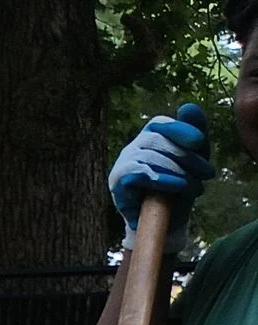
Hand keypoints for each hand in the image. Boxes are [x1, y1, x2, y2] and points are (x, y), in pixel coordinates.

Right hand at [109, 103, 211, 253]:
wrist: (167, 219)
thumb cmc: (180, 184)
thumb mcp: (194, 157)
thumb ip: (194, 131)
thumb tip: (188, 106)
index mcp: (150, 137)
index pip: (161, 124)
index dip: (180, 130)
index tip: (200, 142)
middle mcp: (133, 147)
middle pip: (157, 141)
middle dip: (187, 157)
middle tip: (208, 174)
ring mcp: (123, 164)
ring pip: (149, 157)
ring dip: (178, 171)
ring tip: (194, 186)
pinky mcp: (118, 183)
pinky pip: (137, 174)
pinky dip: (160, 179)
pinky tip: (176, 186)